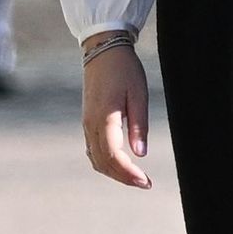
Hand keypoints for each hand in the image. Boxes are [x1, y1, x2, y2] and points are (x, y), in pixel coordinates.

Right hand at [81, 43, 150, 188]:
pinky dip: (105, 163)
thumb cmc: (124, 69)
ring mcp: (87, 124)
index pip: (114, 156)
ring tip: (134, 178)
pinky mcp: (88, 121)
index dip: (129, 173)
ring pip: (96, 159)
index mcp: (104, 118)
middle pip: (103, 163)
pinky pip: (93, 150)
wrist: (102, 49)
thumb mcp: (138, 94)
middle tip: (145, 183)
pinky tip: (120, 165)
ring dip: (114, 173)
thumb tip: (141, 154)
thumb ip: (139, 125)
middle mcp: (91, 124)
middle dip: (123, 178)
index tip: (146, 181)